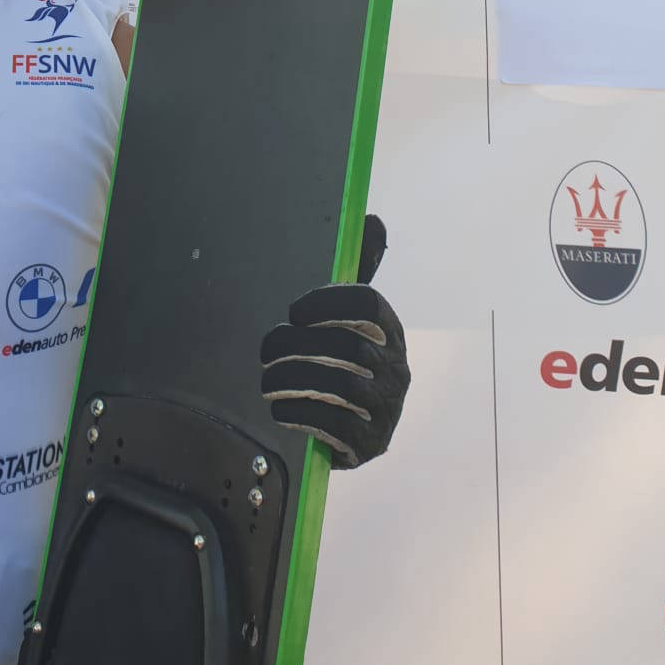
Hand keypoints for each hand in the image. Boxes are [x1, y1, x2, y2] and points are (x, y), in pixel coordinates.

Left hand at [258, 213, 408, 469]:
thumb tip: (372, 218)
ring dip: (293, 379)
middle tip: (267, 349)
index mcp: (391, 333)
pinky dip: (300, 413)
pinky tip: (280, 408)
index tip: (294, 311)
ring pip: (340, 384)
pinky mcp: (371, 445)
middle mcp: (397, 369)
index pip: (369, 303)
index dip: (328, 301)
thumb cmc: (346, 360)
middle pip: (347, 345)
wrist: (357, 429)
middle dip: (298, 345)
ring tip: (267, 378)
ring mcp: (388, 410)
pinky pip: (336, 426)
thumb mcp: (352, 316)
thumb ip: (358, 269)